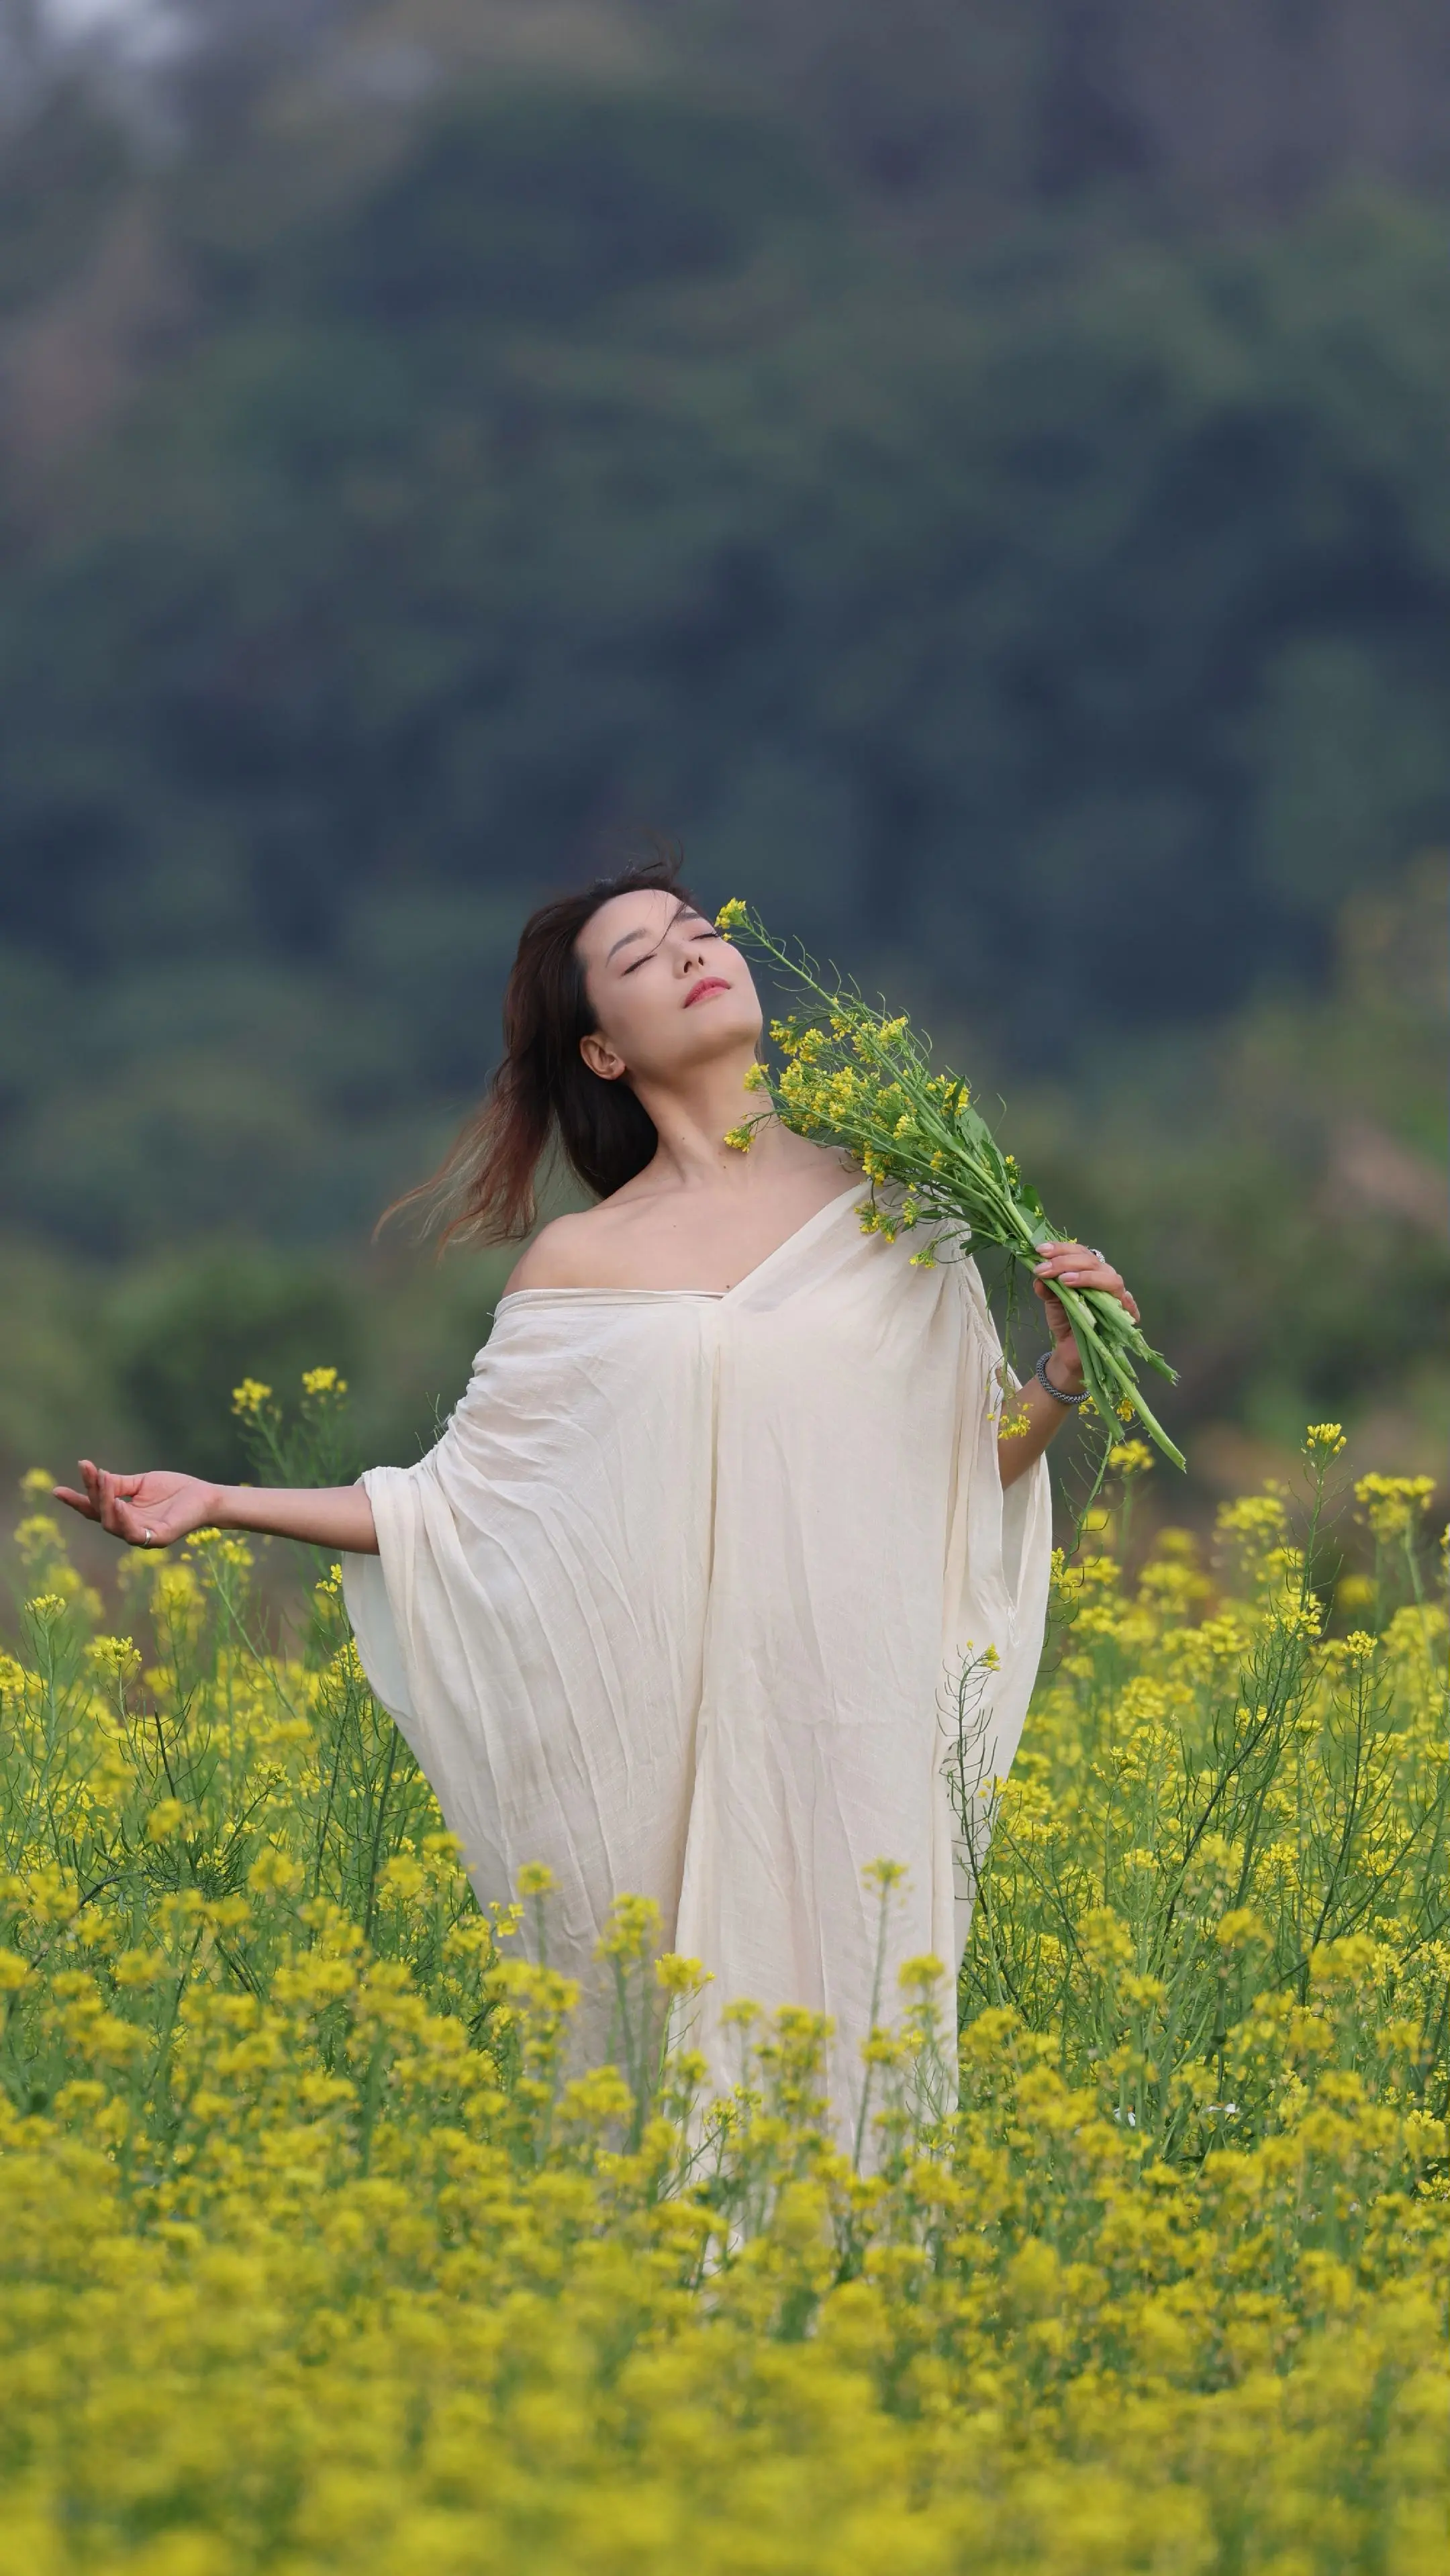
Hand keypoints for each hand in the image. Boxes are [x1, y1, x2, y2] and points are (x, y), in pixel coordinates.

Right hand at [53, 1460, 223, 1549]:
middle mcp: (129, 1528)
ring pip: (113, 1525)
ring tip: (103, 1480)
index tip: (56, 1489)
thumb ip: (119, 1484)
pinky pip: (134, 1532)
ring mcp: (142, 1536)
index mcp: (124, 1515)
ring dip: (106, 1502)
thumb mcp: (142, 1483)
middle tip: (89, 1470)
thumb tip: (97, 1477)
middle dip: (91, 1492)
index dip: (76, 1500)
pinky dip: (124, 1517)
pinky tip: (119, 1502)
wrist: (206, 1497)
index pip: (94, 1509)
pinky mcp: (158, 1538)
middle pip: (100, 1514)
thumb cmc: (176, 1490)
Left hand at [1031, 1244, 1139, 1388]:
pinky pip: (1127, 1304)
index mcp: (1087, 1271)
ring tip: (1064, 1280)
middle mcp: (1104, 1279)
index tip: (1040, 1250)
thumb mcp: (1051, 1302)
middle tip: (1043, 1269)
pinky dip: (1117, 1299)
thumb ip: (1046, 1287)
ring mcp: (1116, 1297)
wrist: (1069, 1351)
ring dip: (1087, 1276)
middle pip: (1092, 1261)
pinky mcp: (1123, 1316)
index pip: (1079, 1252)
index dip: (1061, 1248)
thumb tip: (1039, 1277)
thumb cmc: (1064, 1321)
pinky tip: (1099, 1297)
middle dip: (1066, 1262)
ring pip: (1110, 1278)